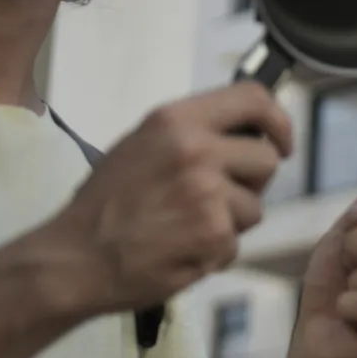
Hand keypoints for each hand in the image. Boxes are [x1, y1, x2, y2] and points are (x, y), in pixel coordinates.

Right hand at [46, 83, 291, 313]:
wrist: (75, 258)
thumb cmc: (106, 205)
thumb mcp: (141, 146)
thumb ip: (192, 134)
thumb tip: (247, 131)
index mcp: (176, 121)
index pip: (253, 99)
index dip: (278, 121)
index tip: (281, 142)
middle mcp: (196, 150)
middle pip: (266, 160)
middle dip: (250, 183)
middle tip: (214, 197)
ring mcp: (207, 194)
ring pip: (254, 207)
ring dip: (229, 222)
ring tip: (183, 226)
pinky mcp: (214, 234)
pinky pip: (236, 243)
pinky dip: (213, 252)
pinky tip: (179, 249)